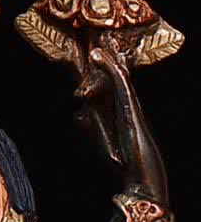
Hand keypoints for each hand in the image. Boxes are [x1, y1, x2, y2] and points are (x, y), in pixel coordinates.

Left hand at [74, 29, 166, 197]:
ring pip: (119, 76)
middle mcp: (128, 105)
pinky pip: (121, 84)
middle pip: (116, 76)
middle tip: (96, 41)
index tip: (94, 51)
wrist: (141, 180)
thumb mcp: (101, 140)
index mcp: (123, 110)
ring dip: (107, 58)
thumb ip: (91, 125)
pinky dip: (109, 68)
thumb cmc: (124, 163)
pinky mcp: (131, 110)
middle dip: (107, 59)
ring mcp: (131, 107)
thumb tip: (78, 112)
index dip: (104, 67)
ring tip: (96, 42)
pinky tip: (97, 56)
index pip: (113, 83)